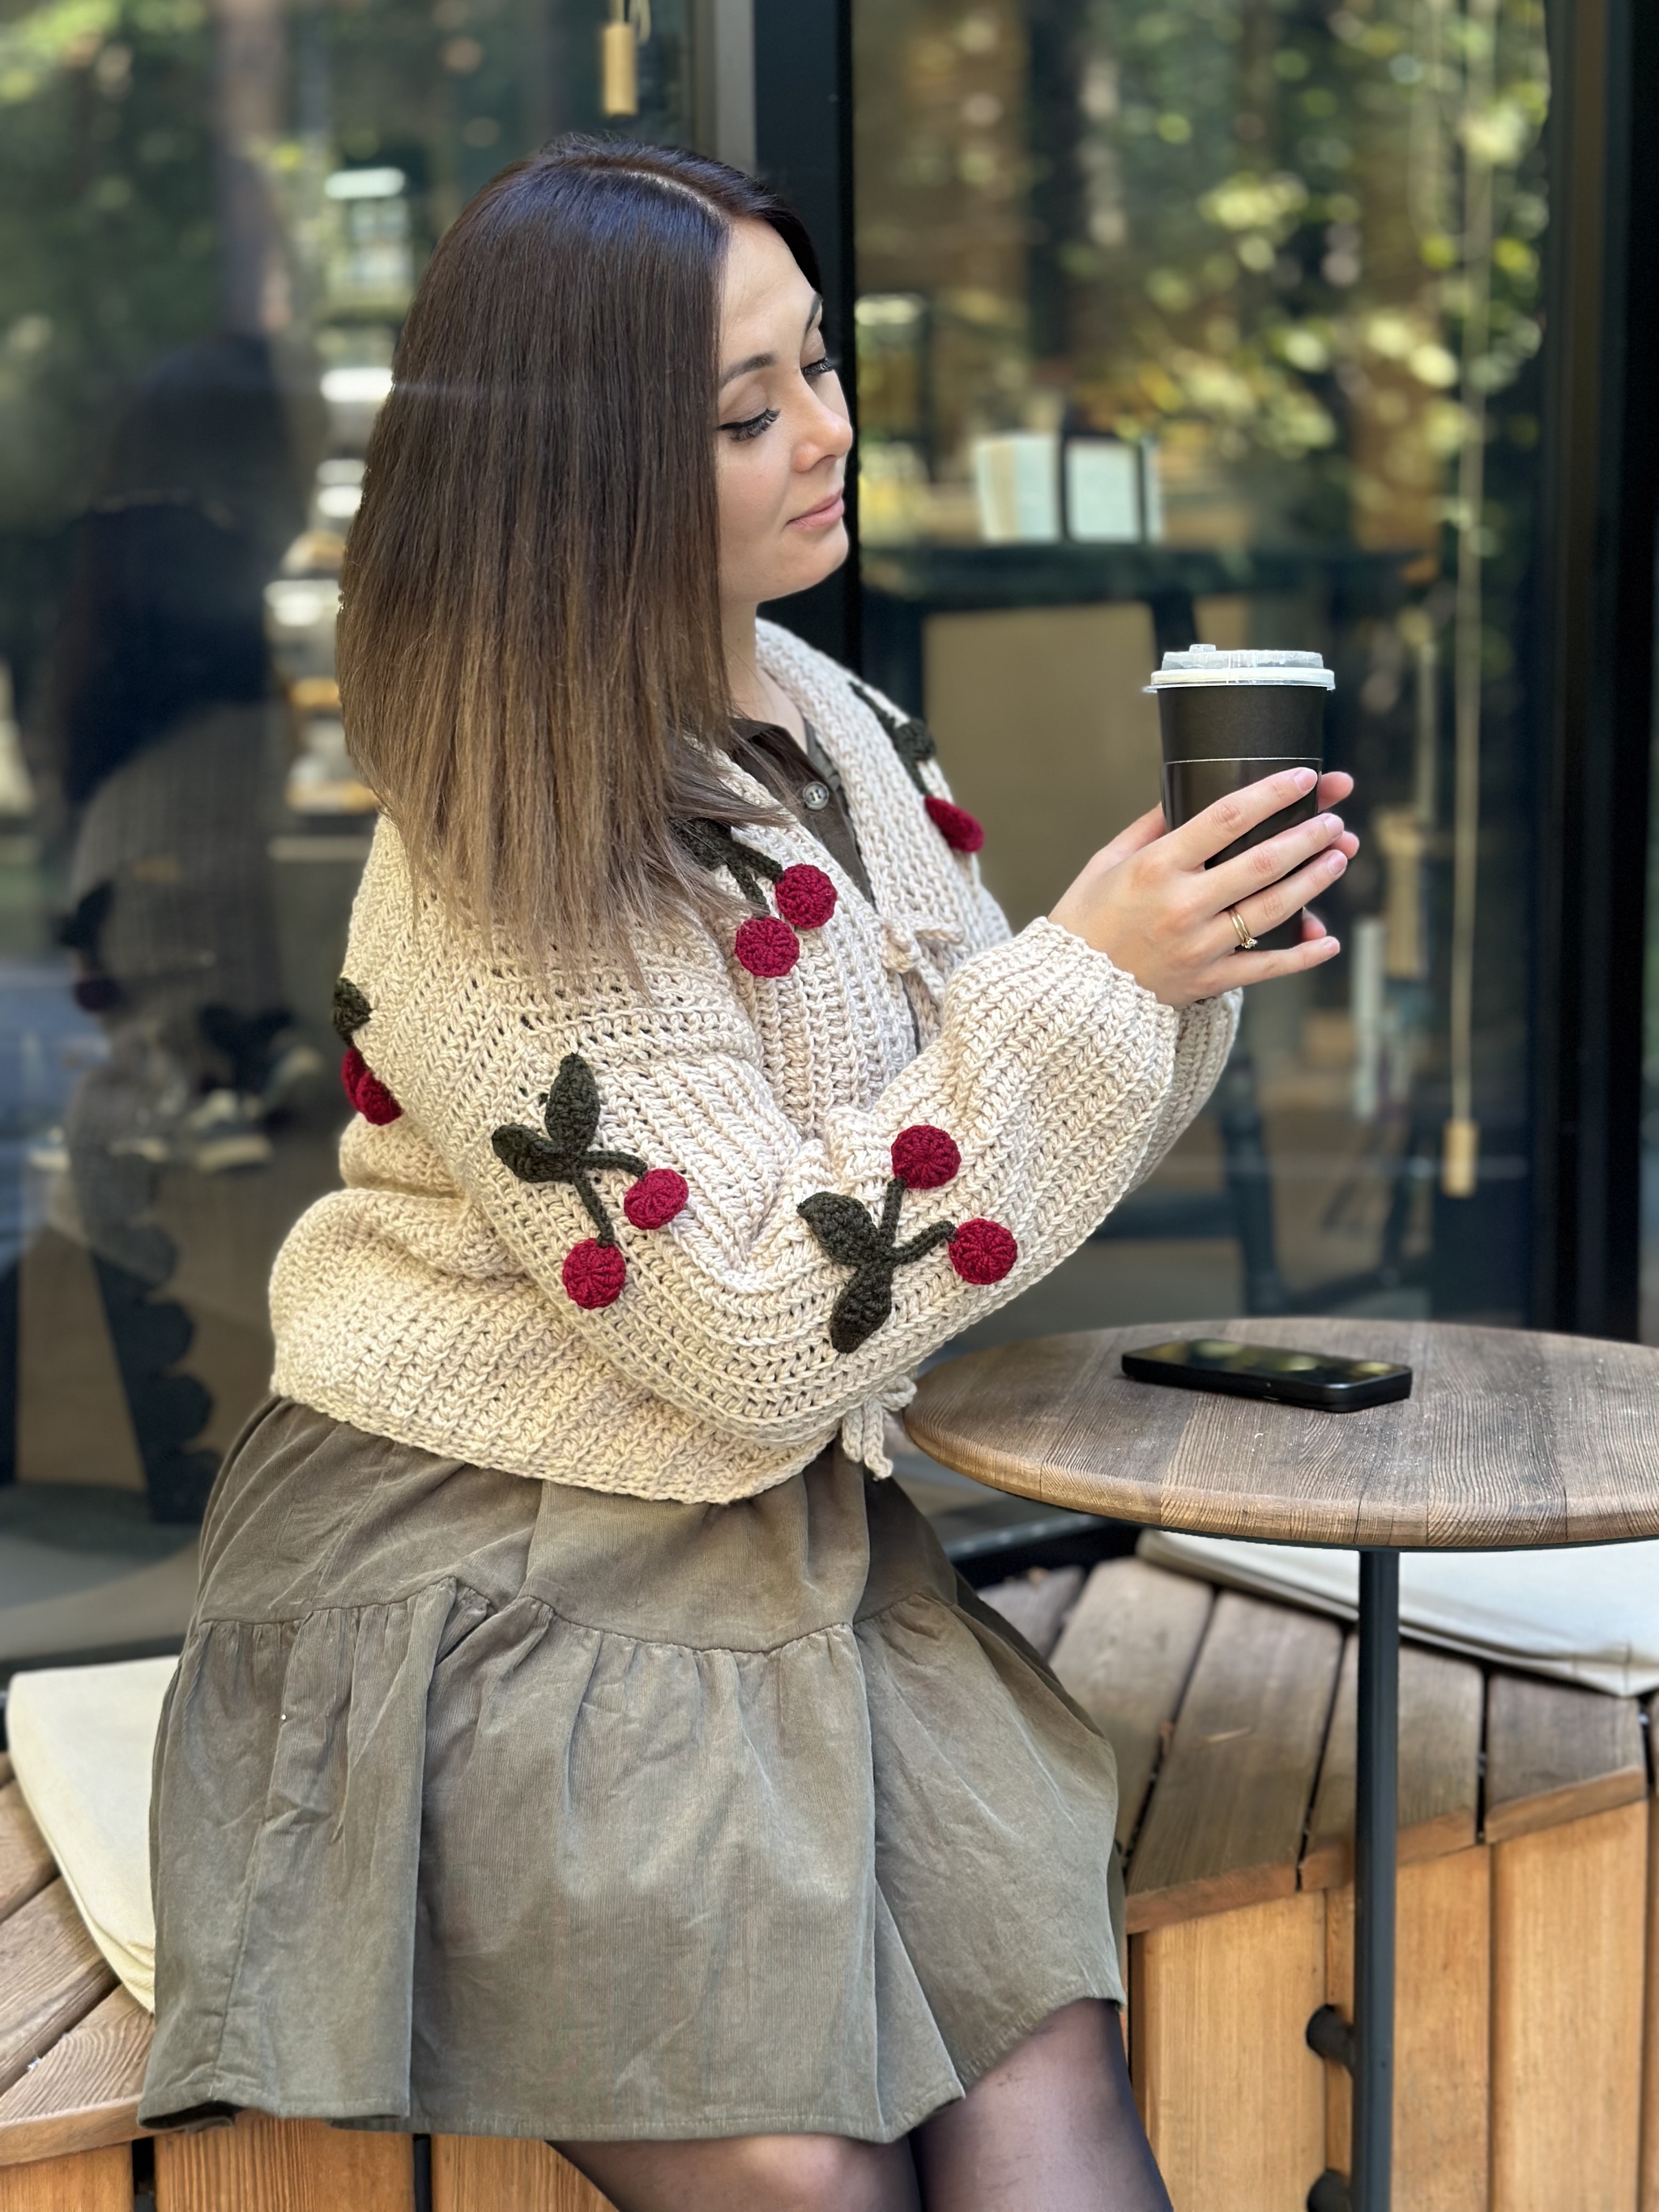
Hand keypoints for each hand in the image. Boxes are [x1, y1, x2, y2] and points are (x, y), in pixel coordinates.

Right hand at [1048, 767, 1358, 1008]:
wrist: (1069, 993)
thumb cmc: (1086, 920)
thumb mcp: (1107, 861)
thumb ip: (1151, 826)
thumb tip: (1188, 790)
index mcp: (1156, 866)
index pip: (1226, 818)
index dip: (1271, 794)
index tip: (1303, 779)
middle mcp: (1182, 904)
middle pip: (1263, 862)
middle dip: (1308, 837)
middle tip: (1334, 821)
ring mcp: (1199, 946)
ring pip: (1274, 908)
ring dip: (1314, 880)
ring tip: (1339, 857)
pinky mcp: (1208, 980)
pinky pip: (1266, 967)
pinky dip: (1303, 955)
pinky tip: (1330, 939)